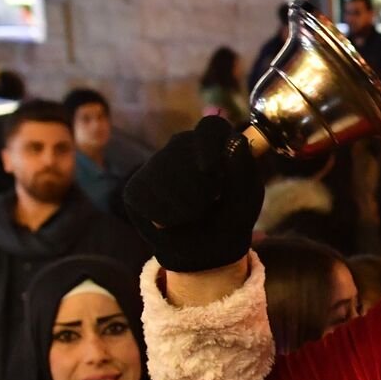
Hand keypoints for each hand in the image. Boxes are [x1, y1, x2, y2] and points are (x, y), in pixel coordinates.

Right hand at [122, 115, 263, 273]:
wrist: (206, 253)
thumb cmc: (230, 220)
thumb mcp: (246, 200)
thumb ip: (244, 171)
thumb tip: (237, 141)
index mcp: (214, 144)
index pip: (210, 126)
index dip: (208, 143)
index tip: (210, 169)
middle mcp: (181, 147)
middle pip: (182, 153)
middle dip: (202, 189)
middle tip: (212, 204)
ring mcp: (153, 165)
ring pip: (164, 179)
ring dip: (187, 208)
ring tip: (195, 215)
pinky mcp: (135, 188)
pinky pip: (148, 200)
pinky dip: (167, 218)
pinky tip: (174, 221)